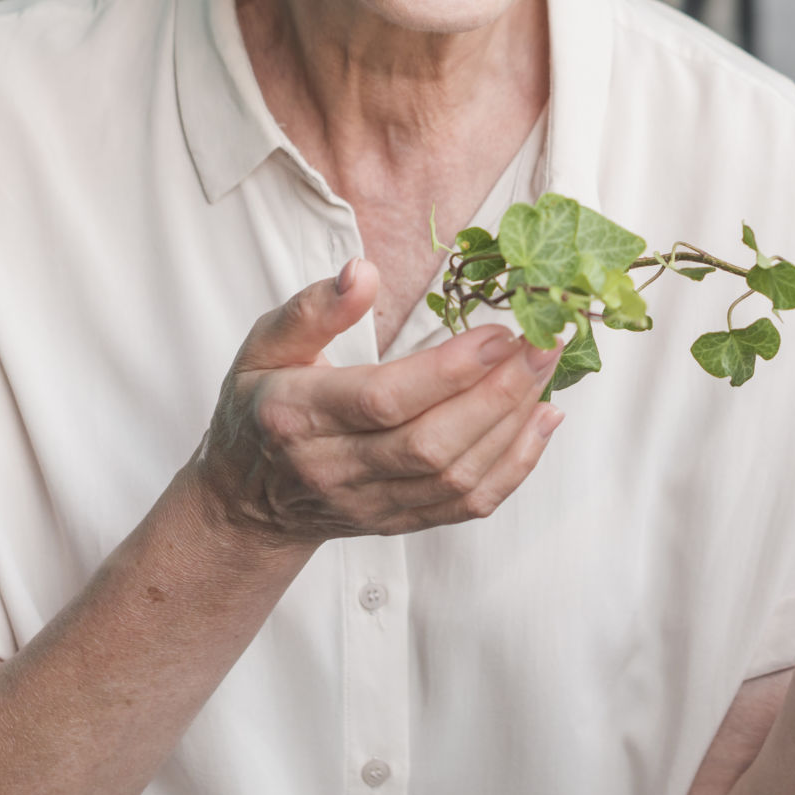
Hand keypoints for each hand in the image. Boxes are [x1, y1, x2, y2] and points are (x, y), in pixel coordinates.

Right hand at [193, 260, 564, 548]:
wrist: (247, 501)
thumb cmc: (259, 408)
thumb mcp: (263, 346)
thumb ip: (312, 308)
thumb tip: (362, 272)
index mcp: (296, 418)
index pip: (382, 400)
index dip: (448, 370)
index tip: (500, 332)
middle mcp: (334, 470)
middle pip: (431, 444)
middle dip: (500, 393)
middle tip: (544, 343)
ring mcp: (369, 505)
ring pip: (456, 478)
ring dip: (514, 425)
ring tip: (547, 370)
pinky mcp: (399, 523)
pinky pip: (467, 506)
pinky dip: (515, 465)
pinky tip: (542, 420)